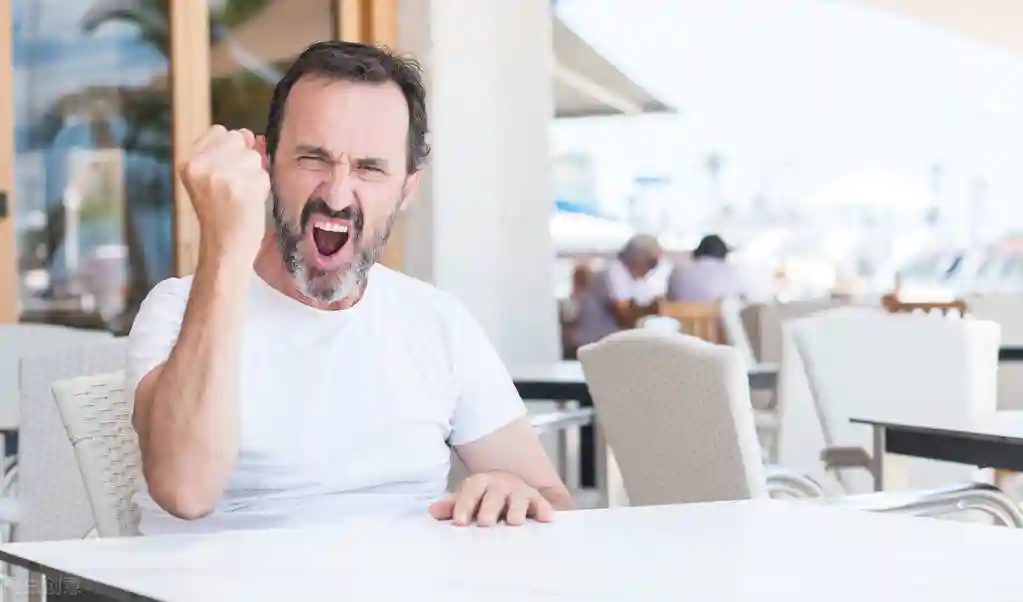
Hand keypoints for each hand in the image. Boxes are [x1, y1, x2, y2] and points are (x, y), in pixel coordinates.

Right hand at [178, 125, 270, 264]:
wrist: (224, 250)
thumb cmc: (222, 216)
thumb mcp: (210, 181)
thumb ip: (227, 154)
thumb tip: (252, 136)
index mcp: (188, 163)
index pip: (219, 131)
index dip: (231, 148)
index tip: (229, 171)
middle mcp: (200, 166)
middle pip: (238, 139)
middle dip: (245, 159)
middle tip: (236, 187)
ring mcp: (220, 175)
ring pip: (253, 156)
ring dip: (255, 174)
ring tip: (242, 196)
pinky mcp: (241, 186)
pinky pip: (263, 173)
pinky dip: (263, 187)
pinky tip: (250, 203)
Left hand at [429, 471, 554, 526]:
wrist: (509, 486)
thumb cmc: (484, 497)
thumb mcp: (467, 500)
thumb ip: (451, 507)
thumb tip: (433, 511)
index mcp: (480, 483)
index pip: (470, 491)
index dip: (464, 505)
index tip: (459, 521)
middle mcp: (500, 484)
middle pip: (494, 495)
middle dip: (489, 508)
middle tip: (485, 523)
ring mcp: (519, 491)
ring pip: (518, 498)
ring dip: (516, 509)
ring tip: (514, 521)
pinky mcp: (536, 499)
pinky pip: (542, 503)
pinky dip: (544, 509)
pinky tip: (546, 518)